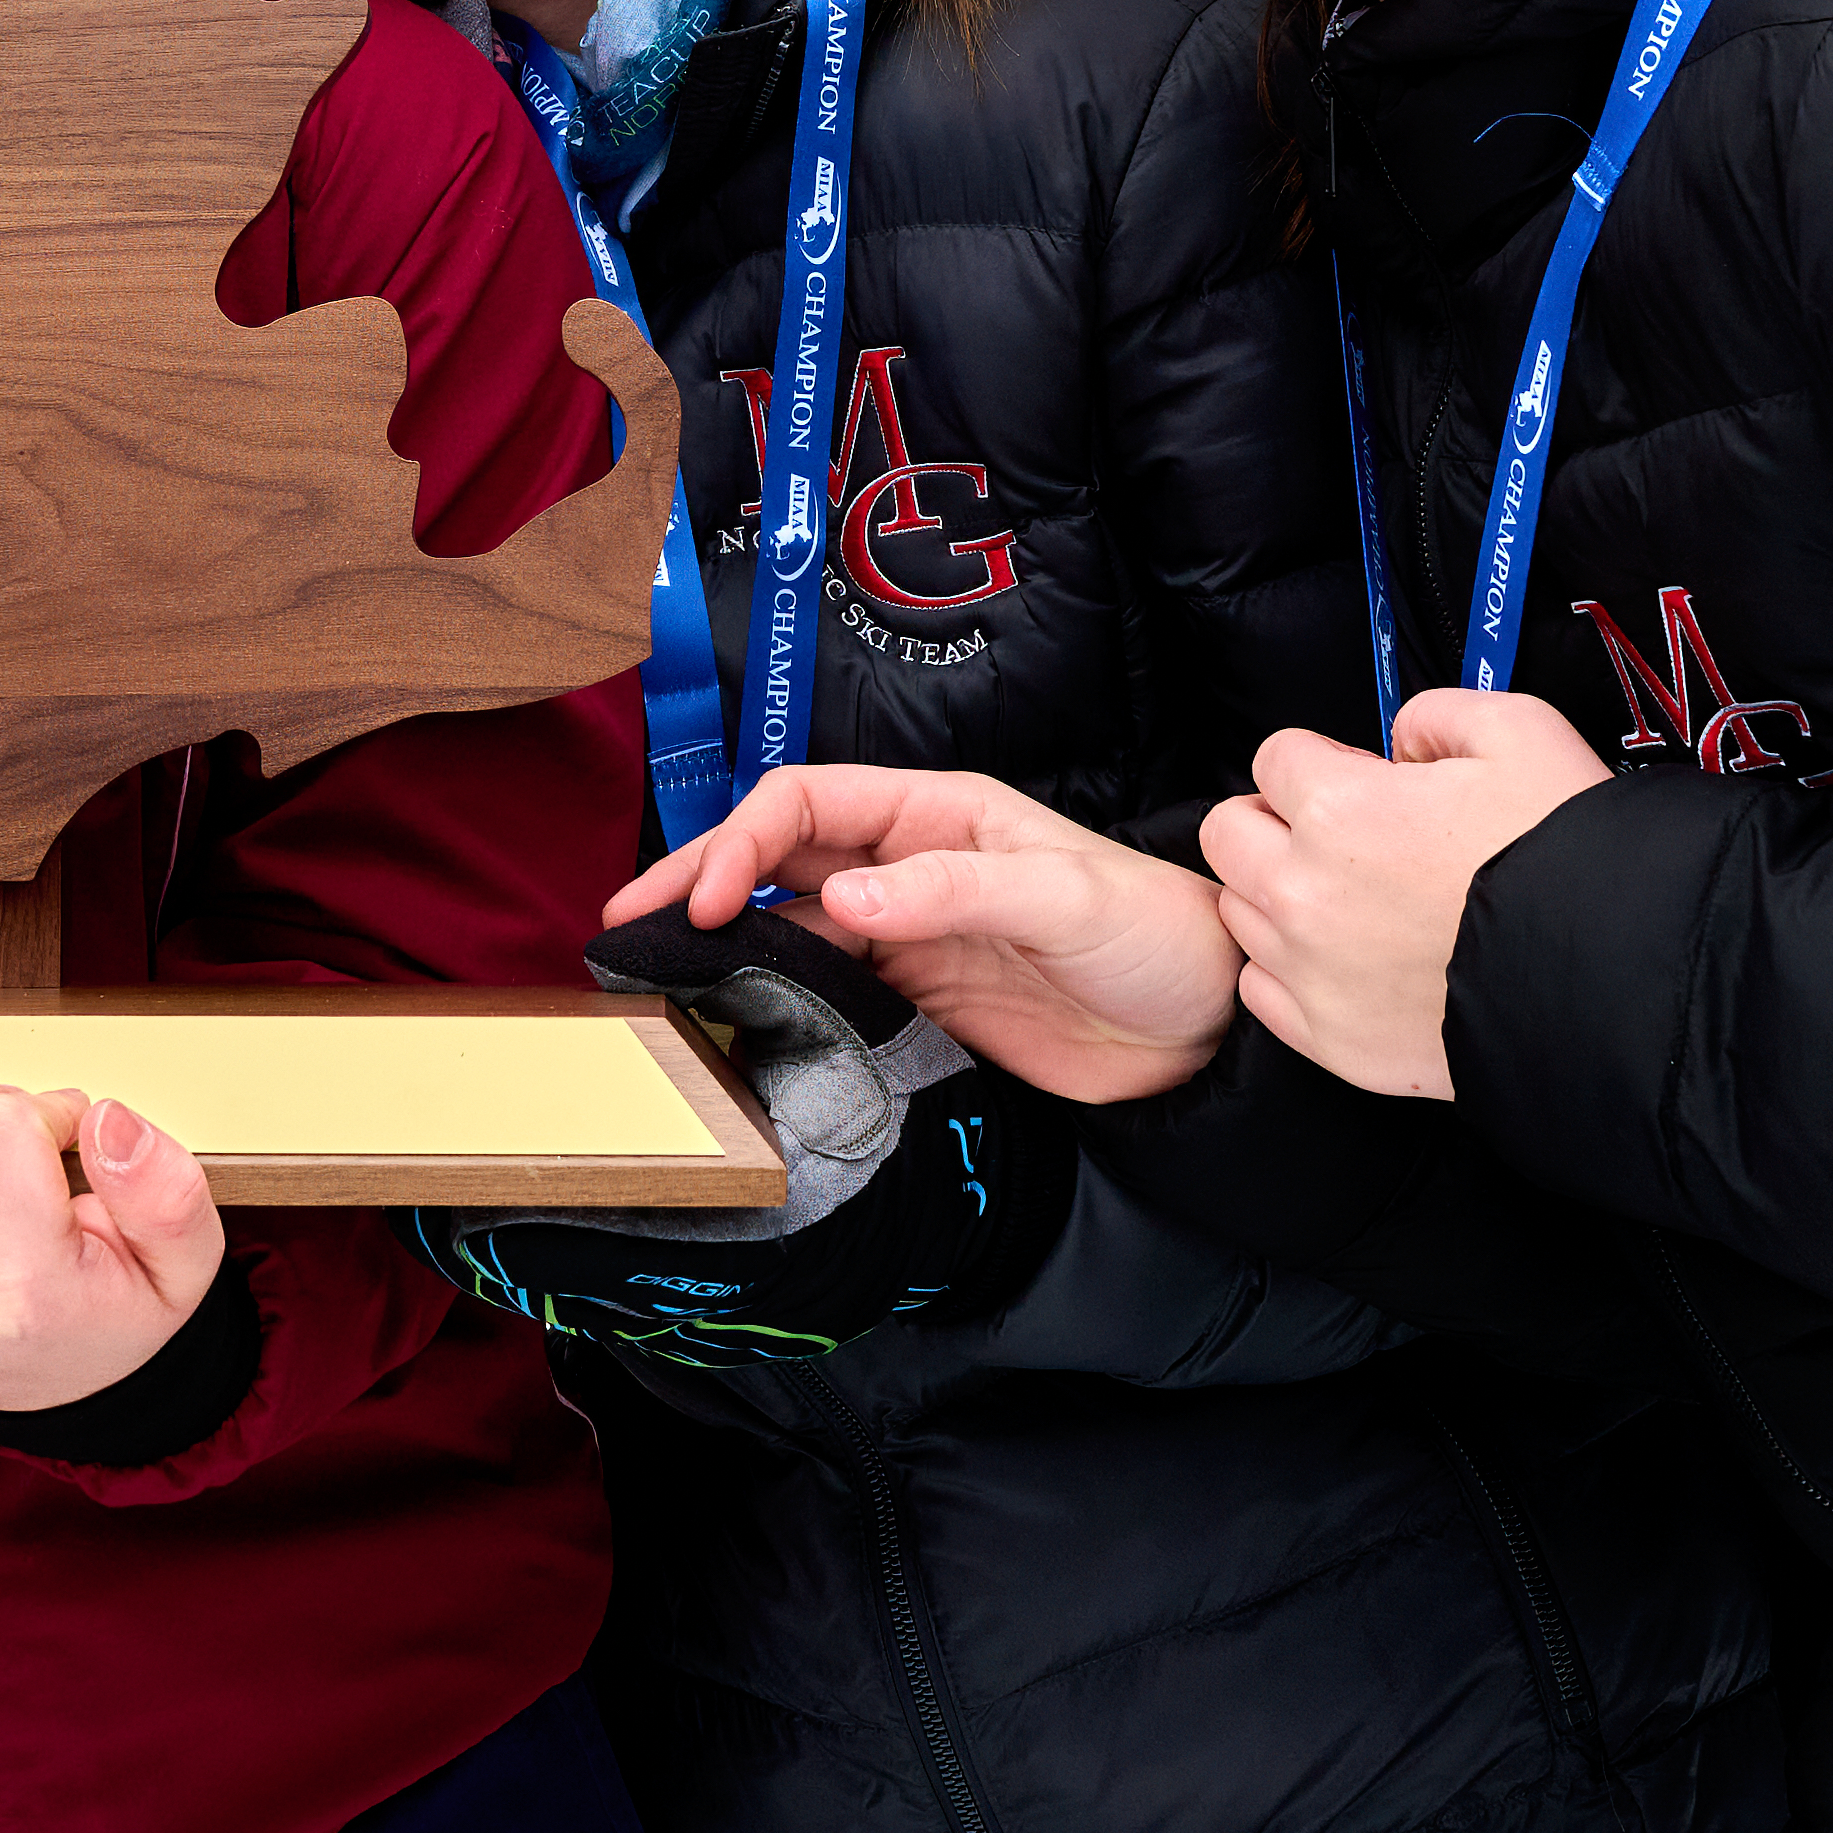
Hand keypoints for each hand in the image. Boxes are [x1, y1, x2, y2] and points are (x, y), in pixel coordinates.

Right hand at [618, 763, 1245, 1105]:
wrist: (1204, 1029)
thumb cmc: (1156, 932)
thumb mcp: (1060, 896)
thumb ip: (952, 893)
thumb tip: (848, 898)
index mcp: (936, 814)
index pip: (808, 803)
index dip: (746, 840)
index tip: (714, 899)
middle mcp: (909, 865)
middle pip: (777, 858)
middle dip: (700, 879)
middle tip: (628, 923)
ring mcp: (906, 933)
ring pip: (787, 925)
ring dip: (722, 941)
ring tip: (653, 973)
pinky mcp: (915, 998)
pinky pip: (821, 988)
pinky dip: (765, 996)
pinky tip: (728, 1016)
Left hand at [1199, 693, 1611, 1103]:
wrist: (1609, 980)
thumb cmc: (1569, 857)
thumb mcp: (1521, 730)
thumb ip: (1435, 715)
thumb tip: (1402, 742)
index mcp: (1339, 808)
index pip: (1274, 757)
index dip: (1323, 761)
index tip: (1363, 780)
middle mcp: (1304, 892)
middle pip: (1228, 833)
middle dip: (1274, 820)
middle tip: (1338, 835)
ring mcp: (1310, 972)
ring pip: (1239, 911)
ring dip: (1278, 894)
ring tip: (1355, 901)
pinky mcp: (1329, 1039)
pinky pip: (1261, 989)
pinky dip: (1290, 969)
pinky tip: (1348, 959)